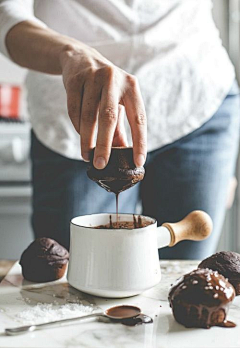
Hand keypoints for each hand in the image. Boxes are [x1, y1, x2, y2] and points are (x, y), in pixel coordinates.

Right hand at [60, 44, 146, 168]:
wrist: (80, 58)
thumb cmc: (104, 88)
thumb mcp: (117, 102)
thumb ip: (119, 128)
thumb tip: (122, 155)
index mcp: (131, 87)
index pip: (138, 118)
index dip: (140, 141)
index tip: (138, 162)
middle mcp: (114, 79)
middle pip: (109, 117)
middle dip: (104, 144)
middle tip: (101, 165)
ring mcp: (93, 77)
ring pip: (88, 116)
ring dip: (86, 140)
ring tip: (87, 156)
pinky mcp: (75, 79)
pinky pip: (74, 110)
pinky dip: (77, 127)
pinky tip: (80, 135)